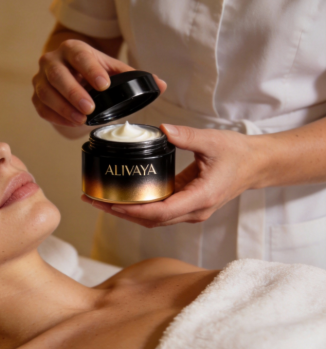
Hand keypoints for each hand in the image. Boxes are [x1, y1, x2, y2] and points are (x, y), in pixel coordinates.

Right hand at [32, 39, 165, 126]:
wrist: (68, 72)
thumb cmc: (92, 71)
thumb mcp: (111, 69)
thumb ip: (134, 76)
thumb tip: (161, 85)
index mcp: (73, 48)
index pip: (80, 56)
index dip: (91, 70)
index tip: (104, 85)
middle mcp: (52, 60)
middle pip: (58, 75)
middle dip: (74, 92)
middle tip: (90, 108)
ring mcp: (41, 79)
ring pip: (46, 92)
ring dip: (64, 108)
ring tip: (81, 120)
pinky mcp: (36, 97)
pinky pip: (42, 108)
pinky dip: (56, 116)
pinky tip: (71, 122)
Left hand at [81, 124, 259, 226]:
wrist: (256, 165)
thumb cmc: (238, 154)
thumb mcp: (212, 141)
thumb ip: (186, 136)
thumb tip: (163, 129)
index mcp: (200, 198)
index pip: (160, 212)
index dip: (133, 210)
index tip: (111, 205)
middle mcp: (194, 211)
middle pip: (150, 220)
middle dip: (120, 212)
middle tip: (92, 201)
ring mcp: (190, 212)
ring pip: (153, 219)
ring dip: (126, 212)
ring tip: (100, 200)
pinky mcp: (187, 207)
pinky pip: (159, 212)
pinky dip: (138, 207)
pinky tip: (121, 197)